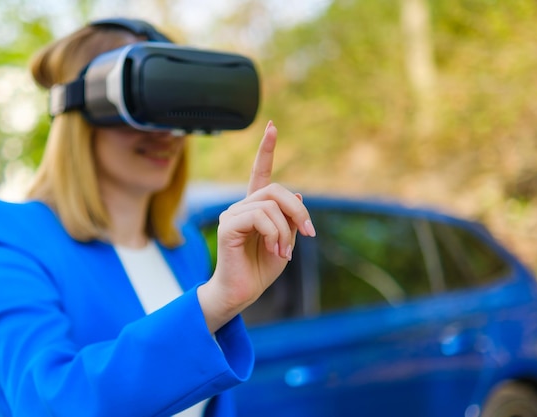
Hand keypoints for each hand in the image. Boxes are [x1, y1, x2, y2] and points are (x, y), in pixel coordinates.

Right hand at [197, 121, 315, 332]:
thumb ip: (290, 220)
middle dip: (298, 210)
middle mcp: (241, 207)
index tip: (272, 127)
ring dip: (286, 230)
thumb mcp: (286, 242)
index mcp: (255, 208)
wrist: (242, 293)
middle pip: (275, 189)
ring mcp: (232, 215)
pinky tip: (275, 251)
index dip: (266, 150)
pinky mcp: (228, 226)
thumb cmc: (261, 269)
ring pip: (270, 205)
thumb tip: (298, 196)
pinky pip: (260, 218)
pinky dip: (275, 235)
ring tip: (284, 253)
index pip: (260, 173)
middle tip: (308, 234)